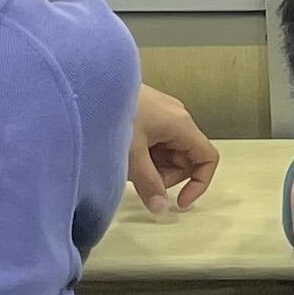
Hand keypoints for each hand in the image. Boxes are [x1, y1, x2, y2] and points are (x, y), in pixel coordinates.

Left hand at [124, 85, 217, 217]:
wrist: (86, 85)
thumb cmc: (112, 116)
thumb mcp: (132, 155)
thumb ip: (148, 184)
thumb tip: (161, 210)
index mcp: (181, 124)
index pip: (207, 157)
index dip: (199, 183)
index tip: (179, 201)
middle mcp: (176, 117)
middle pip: (185, 158)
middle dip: (166, 176)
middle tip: (140, 180)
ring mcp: (161, 114)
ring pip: (169, 152)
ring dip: (153, 166)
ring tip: (127, 165)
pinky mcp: (146, 113)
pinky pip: (156, 142)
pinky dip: (145, 155)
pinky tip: (124, 154)